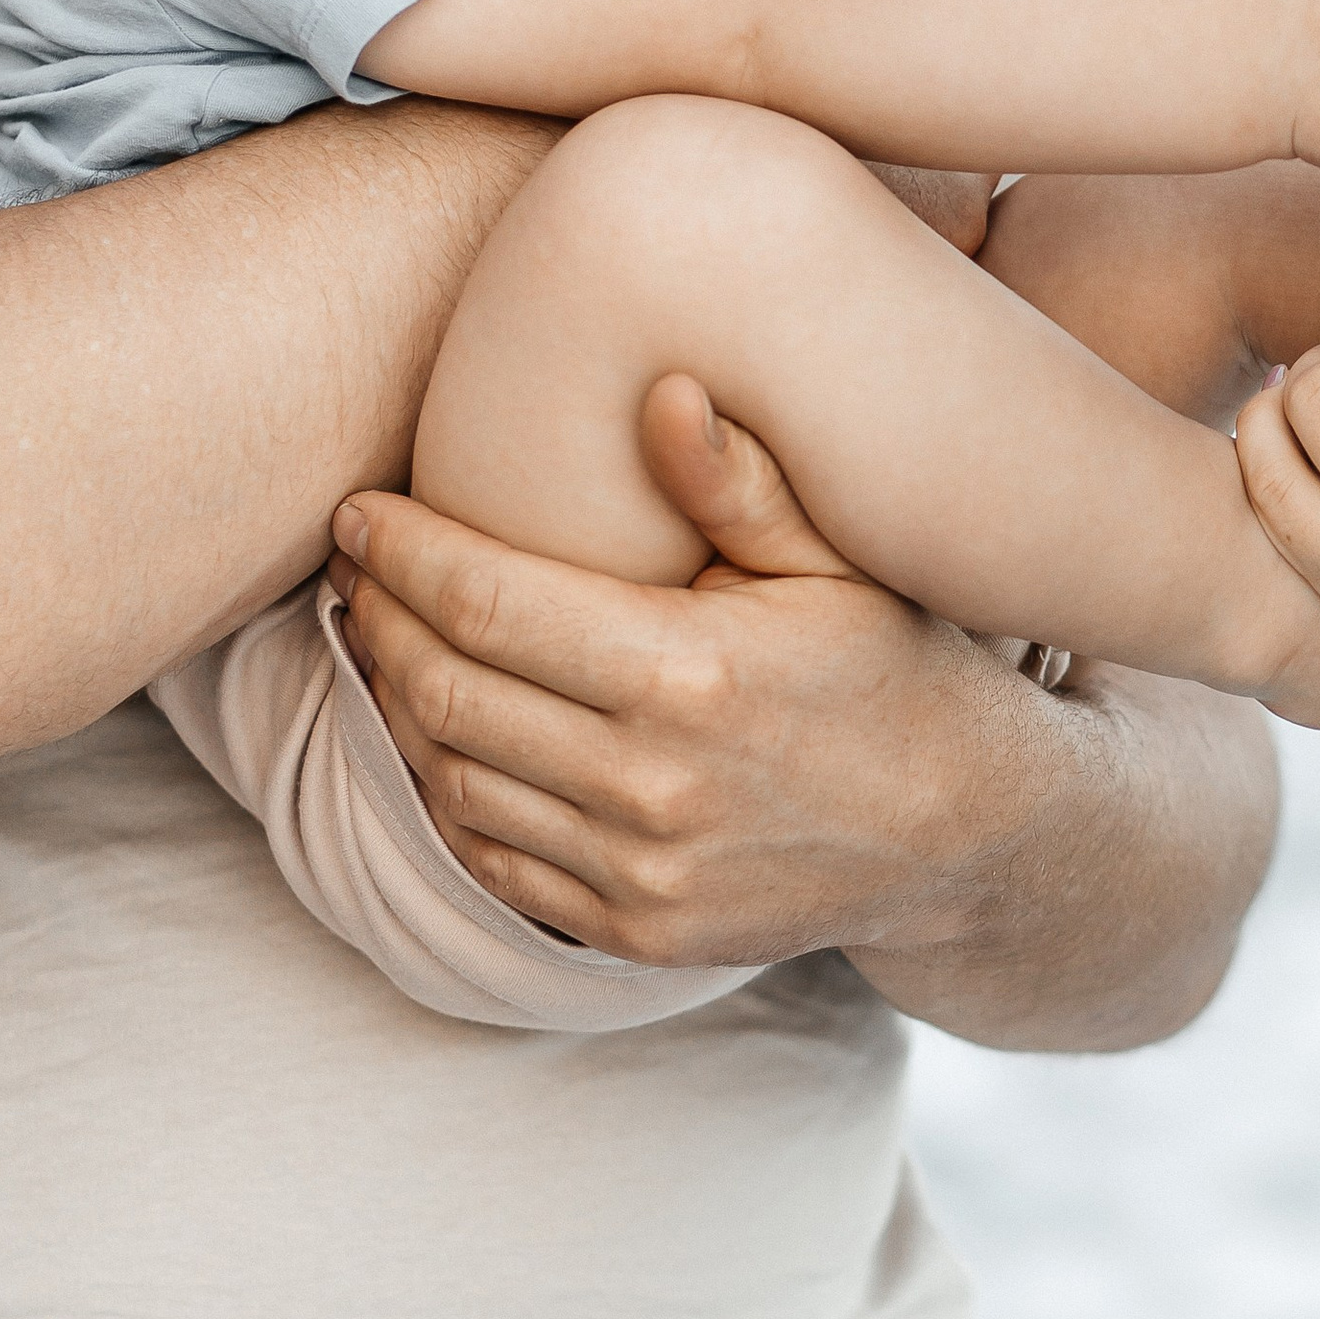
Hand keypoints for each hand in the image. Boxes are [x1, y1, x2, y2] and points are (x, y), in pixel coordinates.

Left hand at [325, 378, 1076, 965]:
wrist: (965, 833)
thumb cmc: (892, 667)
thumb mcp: (836, 561)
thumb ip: (739, 483)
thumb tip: (659, 389)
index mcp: (692, 674)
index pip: (488, 604)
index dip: (405, 551)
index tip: (360, 511)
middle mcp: (654, 784)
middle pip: (448, 691)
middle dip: (380, 619)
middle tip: (354, 567)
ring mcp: (641, 870)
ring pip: (454, 781)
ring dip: (398, 706)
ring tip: (382, 640)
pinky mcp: (636, 929)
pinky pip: (493, 862)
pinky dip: (445, 795)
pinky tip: (436, 736)